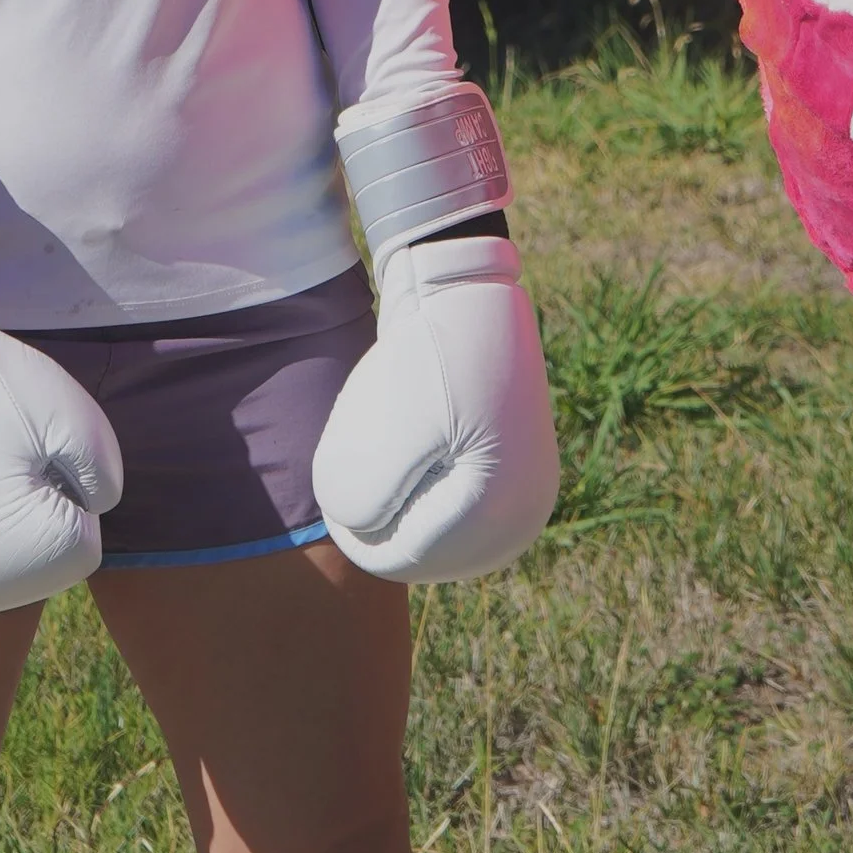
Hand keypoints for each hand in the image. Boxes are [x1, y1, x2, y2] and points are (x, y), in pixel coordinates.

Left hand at [311, 232, 558, 581]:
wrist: (466, 293)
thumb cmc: (424, 360)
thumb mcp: (378, 434)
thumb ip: (358, 500)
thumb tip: (359, 526)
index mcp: (499, 519)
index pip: (396, 559)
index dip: (348, 527)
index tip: (330, 472)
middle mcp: (521, 519)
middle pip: (416, 550)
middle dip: (376, 513)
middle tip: (356, 450)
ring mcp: (521, 496)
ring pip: (429, 528)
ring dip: (396, 495)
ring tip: (386, 435)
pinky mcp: (512, 474)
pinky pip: (449, 505)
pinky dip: (418, 480)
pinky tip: (410, 434)